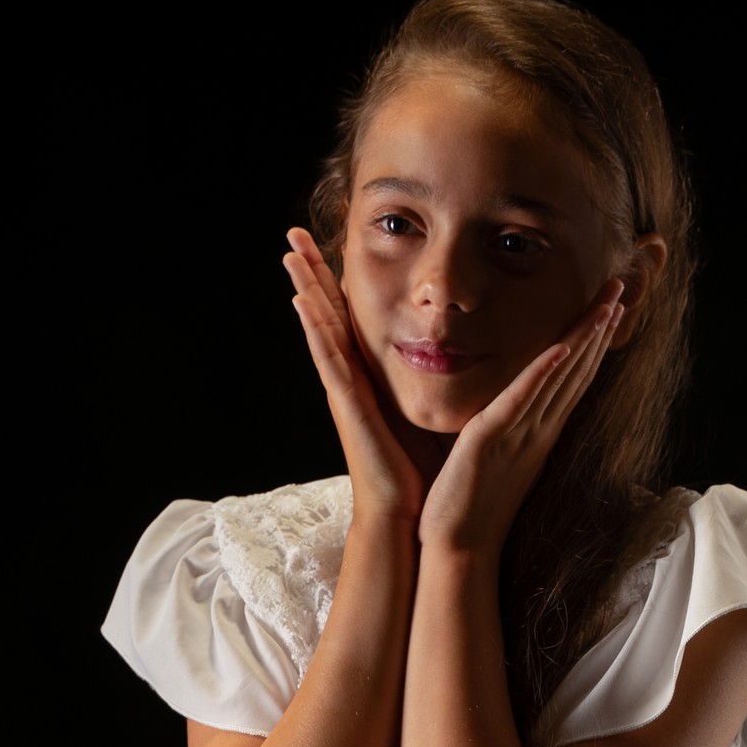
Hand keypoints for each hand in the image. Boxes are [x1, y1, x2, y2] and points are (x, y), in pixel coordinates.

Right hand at [283, 228, 428, 520]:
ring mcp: (345, 392)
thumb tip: (457, 353)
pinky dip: (313, 330)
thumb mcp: (425, 409)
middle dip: (311, 271)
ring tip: (289, 251)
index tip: (329, 241)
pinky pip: (328, 360)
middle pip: (328, 313)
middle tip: (293, 230)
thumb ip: (432, 380)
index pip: (351, 317)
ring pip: (320, 328)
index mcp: (370, 377)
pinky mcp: (347, 407)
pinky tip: (300, 301)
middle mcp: (352, 379)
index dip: (337, 280)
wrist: (408, 516)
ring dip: (303, 288)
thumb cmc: (421, 469)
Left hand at [416, 280, 625, 553]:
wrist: (458, 550)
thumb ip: (505, 433)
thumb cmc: (469, 511)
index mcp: (537, 434)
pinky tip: (562, 346)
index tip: (609, 309)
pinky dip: (543, 373)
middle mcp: (537, 431)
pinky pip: (522, 401)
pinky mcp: (493, 440)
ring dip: (584, 338)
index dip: (592, 343)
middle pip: (576, 370)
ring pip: (559, 378)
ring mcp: (520, 435)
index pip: (571, 379)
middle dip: (599, 328)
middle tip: (621, 289)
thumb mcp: (493, 461)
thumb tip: (508, 416)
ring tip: (608, 303)